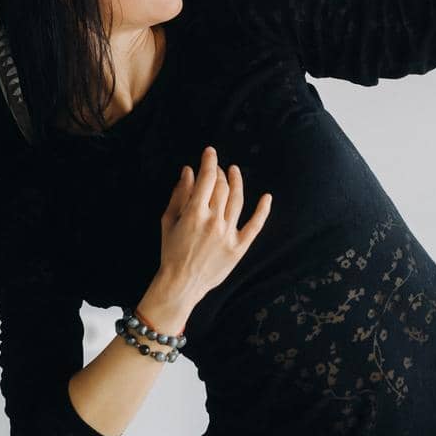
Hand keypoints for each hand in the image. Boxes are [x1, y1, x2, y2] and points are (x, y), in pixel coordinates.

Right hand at [159, 146, 271, 304]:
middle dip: (219, 173)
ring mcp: (228, 234)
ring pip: (237, 200)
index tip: (210, 152)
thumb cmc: (171, 251)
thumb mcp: (169, 220)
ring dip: (237, 182)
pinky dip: (263, 210)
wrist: (181, 283)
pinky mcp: (239, 247)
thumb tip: (189, 171)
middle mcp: (213, 221)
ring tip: (234, 171)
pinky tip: (267, 197)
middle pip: (222, 187)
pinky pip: (255, 225)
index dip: (209, 162)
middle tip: (217, 169)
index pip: (206, 179)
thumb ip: (179, 194)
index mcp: (194, 213)